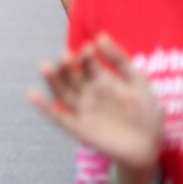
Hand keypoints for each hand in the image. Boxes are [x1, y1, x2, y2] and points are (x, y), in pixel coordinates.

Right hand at [30, 34, 162, 172]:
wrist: (149, 147)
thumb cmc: (146, 115)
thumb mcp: (138, 83)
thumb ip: (120, 60)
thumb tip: (100, 35)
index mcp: (101, 80)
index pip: (87, 64)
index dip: (85, 56)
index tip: (88, 49)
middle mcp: (87, 93)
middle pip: (70, 75)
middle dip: (65, 65)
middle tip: (64, 55)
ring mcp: (81, 110)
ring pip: (61, 92)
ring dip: (52, 80)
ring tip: (44, 66)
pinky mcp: (77, 128)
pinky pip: (58, 116)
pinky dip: (44, 107)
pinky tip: (33, 94)